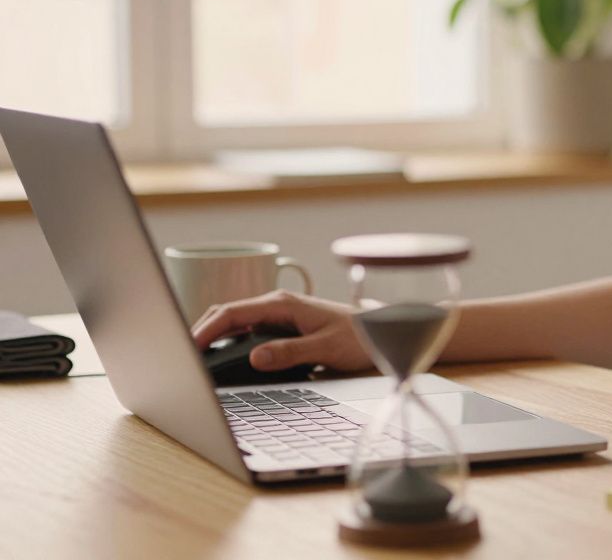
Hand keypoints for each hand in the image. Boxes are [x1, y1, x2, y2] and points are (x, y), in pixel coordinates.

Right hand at [190, 290, 373, 372]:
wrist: (380, 331)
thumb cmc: (357, 336)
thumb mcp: (326, 347)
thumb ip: (292, 353)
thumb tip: (256, 357)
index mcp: (283, 305)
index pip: (232, 312)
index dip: (205, 329)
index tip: (187, 346)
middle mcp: (276, 306)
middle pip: (226, 315)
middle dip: (201, 332)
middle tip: (180, 356)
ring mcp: (277, 316)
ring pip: (234, 323)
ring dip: (213, 337)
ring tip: (194, 358)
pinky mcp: (280, 327)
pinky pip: (246, 331)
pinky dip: (228, 341)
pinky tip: (221, 358)